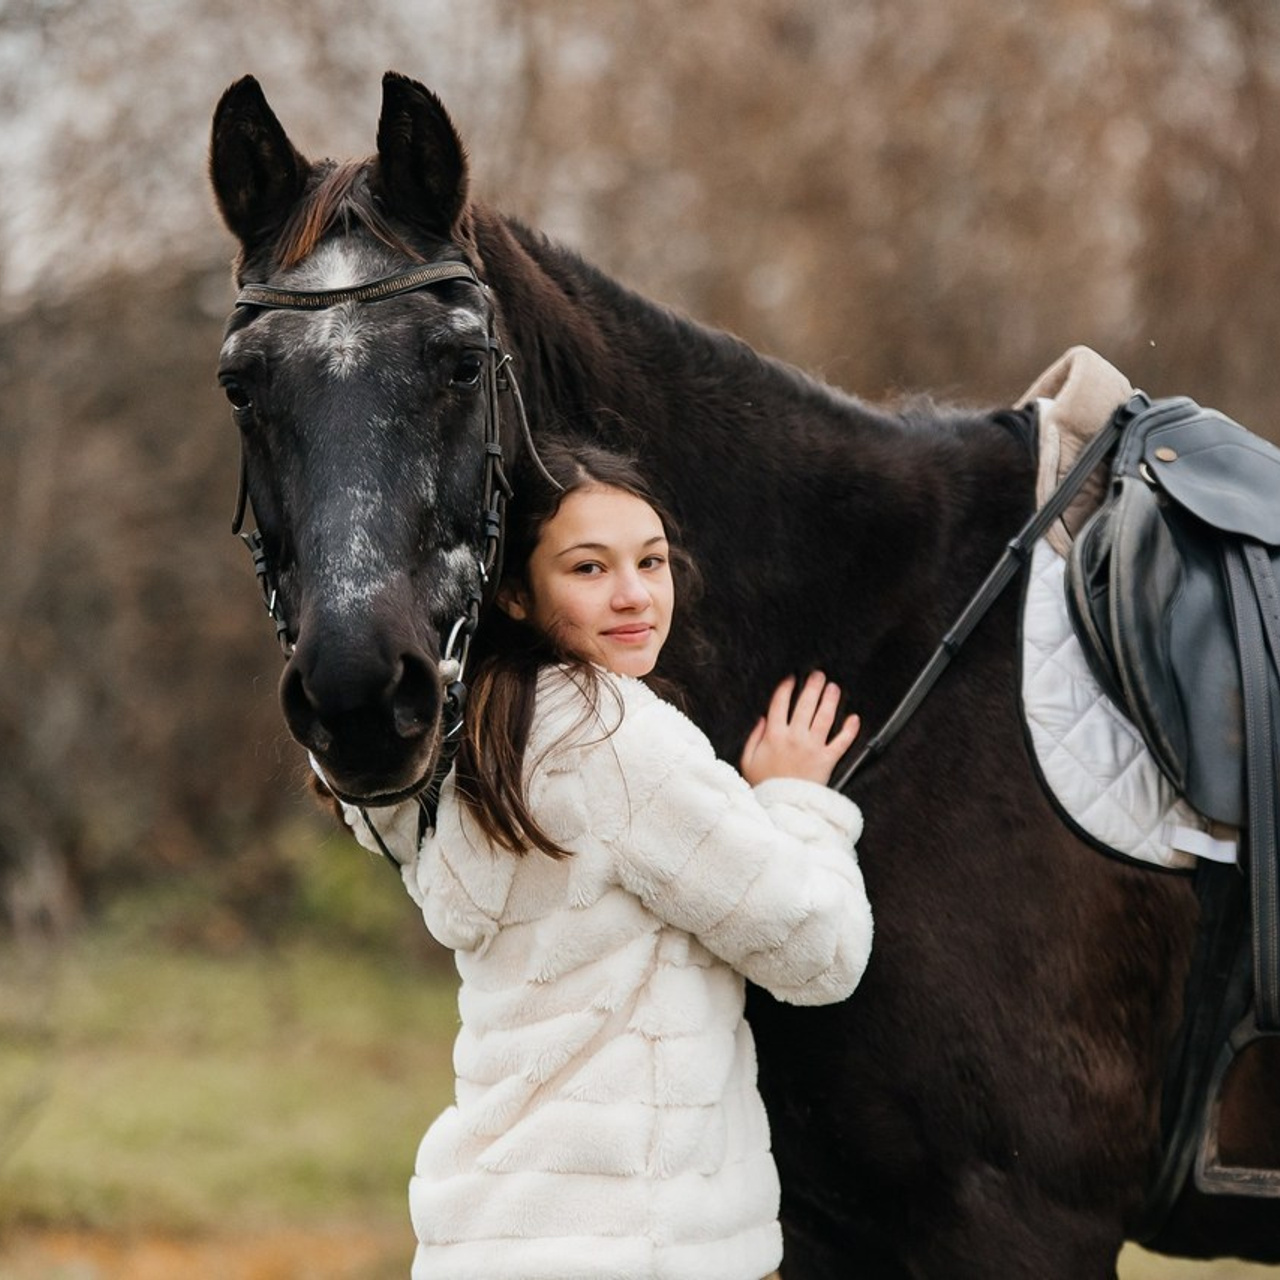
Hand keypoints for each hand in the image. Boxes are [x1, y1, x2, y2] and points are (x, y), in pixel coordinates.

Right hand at [739, 672, 860, 785]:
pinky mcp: (827, 761)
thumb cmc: (764, 786)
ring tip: (834, 688)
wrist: (781, 808)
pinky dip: (850, 730)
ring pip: (824, 717)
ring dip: (830, 700)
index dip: (786, 688)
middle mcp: (794, 738)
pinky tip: (854, 718)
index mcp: (773, 736)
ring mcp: (812, 748)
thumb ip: (754, 737)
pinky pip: (841, 742)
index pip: (779, 704)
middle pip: (805, 705)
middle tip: (818, 675)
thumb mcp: (748, 760)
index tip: (791, 679)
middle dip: (812, 686)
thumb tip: (763, 719)